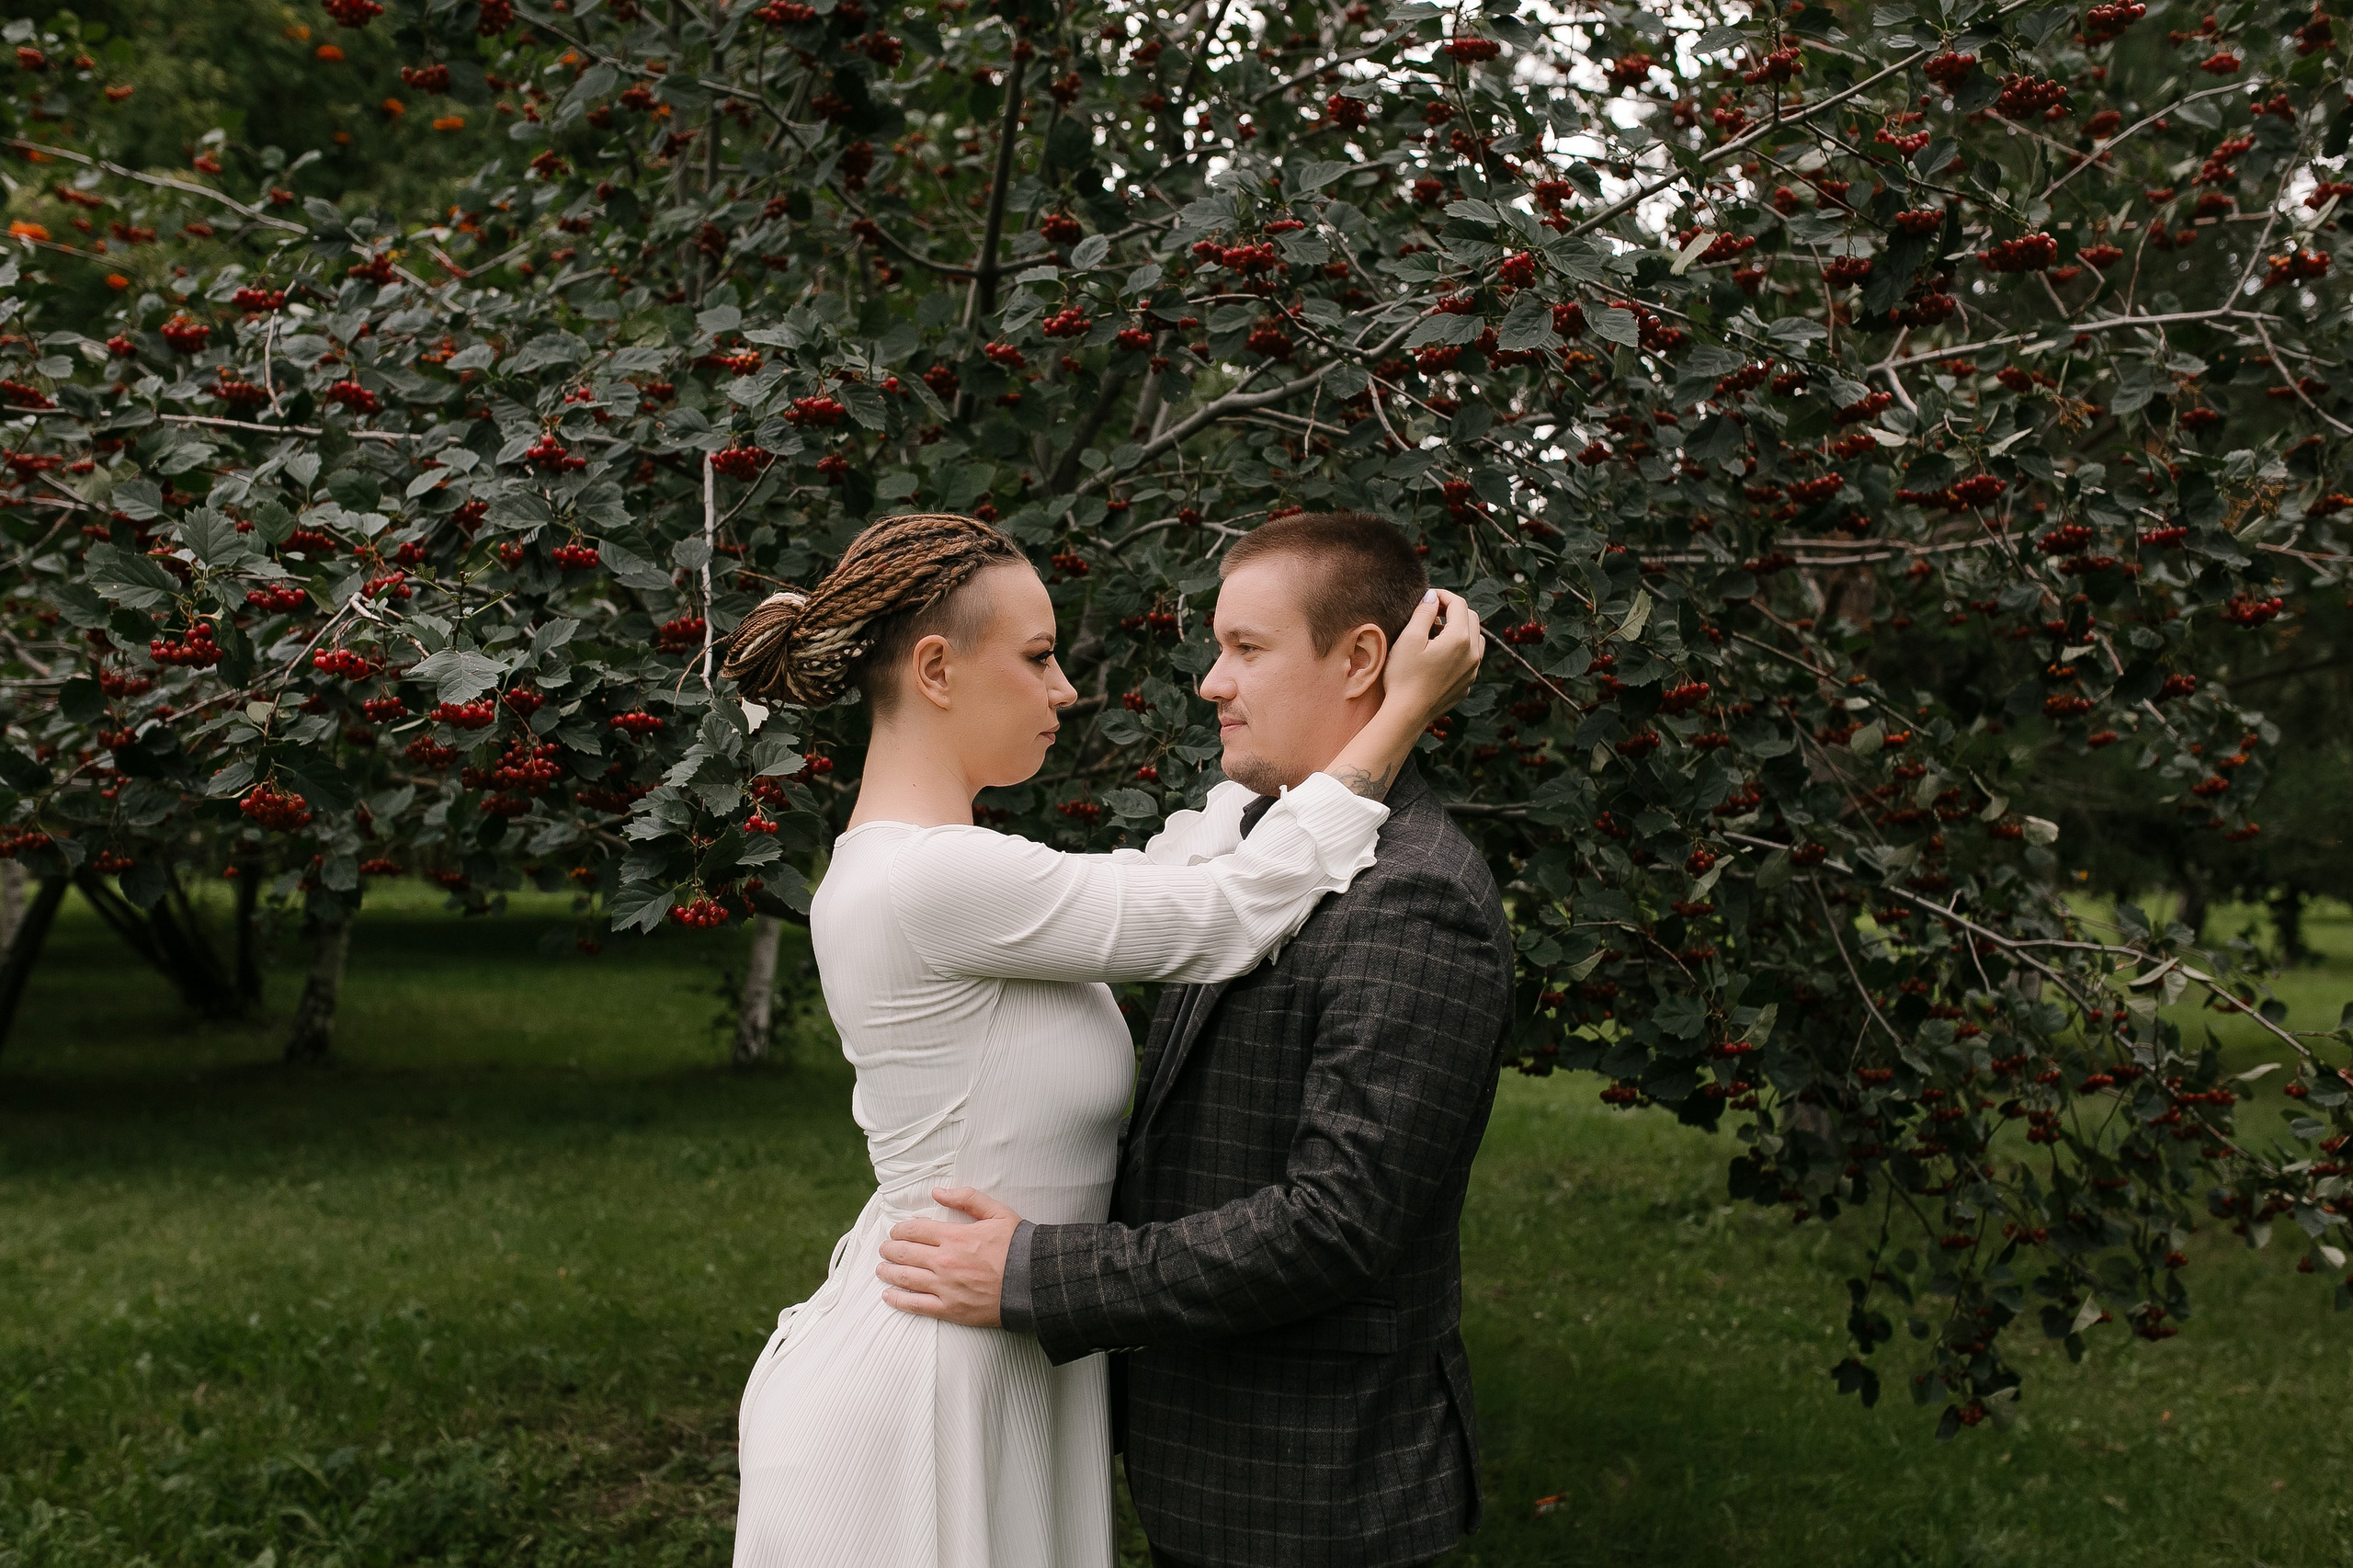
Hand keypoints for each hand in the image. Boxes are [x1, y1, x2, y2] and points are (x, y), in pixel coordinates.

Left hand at [876, 1186, 1021, 1327]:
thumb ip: (967, 1198)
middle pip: (905, 1253)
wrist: (1034, 1282)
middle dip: (889, 1249)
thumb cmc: (1018, 1246)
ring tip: (880, 1269)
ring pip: (905, 1278)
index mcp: (954, 1236)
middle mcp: (944, 1261)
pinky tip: (888, 1296)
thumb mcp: (998, 1212)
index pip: (914, 1229)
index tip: (896, 1231)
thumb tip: (937, 1192)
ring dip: (888, 1272)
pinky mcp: (950, 1309)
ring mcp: (945, 1287)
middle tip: (885, 1249)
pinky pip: (916, 1305)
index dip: (900, 1229)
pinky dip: (898, 1300)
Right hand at [1379, 587, 1482, 728]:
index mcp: (1459, 638)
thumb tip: (1432, 596)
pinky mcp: (1467, 684)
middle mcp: (1472, 654)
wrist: (1407, 714)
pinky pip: (1470, 659)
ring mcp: (1472, 671)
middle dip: (1453, 609)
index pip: (1459, 604)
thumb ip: (1423, 613)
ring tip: (1438, 632)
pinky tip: (1441, 654)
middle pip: (1472, 618)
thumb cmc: (1404, 676)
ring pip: (1476, 638)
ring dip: (1461, 629)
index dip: (1443, 595)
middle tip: (1432, 611)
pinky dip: (1460, 648)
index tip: (1427, 596)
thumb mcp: (1409, 639)